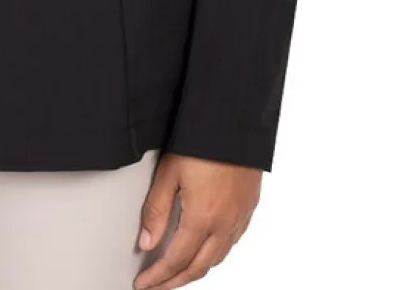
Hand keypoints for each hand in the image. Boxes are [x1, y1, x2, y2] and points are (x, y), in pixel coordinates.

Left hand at [133, 153, 260, 286]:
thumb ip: (157, 209)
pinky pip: (231, 243)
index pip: (176, 260)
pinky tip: (206, 250)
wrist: (235, 120)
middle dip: (175, 281)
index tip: (143, 284)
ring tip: (177, 273)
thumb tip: (147, 242)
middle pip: (198, 267)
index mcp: (203, 217)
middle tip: (157, 286)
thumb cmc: (202, 140)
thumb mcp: (170, 172)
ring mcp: (240, 217)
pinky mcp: (249, 207)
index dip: (158, 277)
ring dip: (195, 270)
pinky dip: (215, 255)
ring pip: (217, 258)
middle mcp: (225, 223)